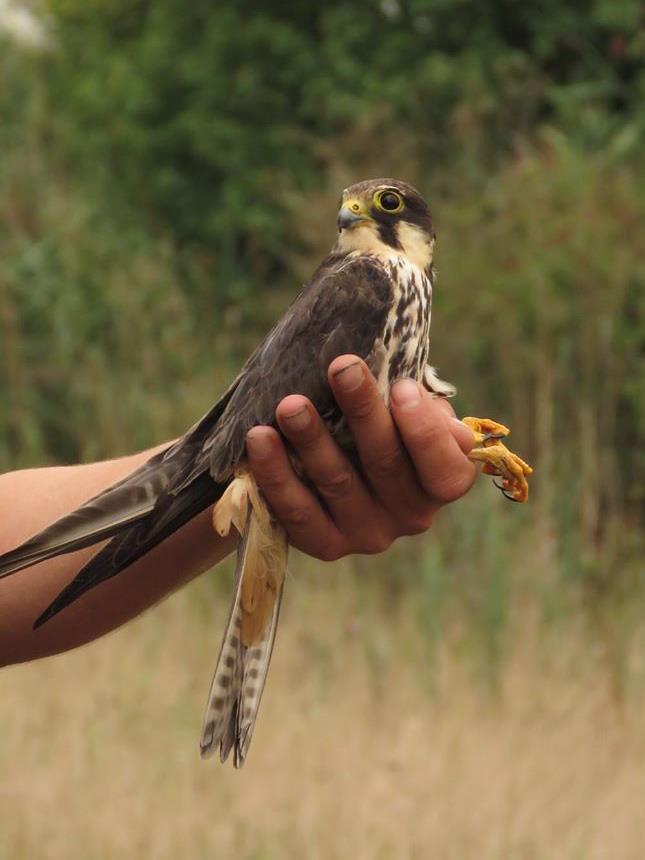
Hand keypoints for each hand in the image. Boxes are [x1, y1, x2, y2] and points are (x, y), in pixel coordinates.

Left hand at [245, 355, 475, 560]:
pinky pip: (297, 513)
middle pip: (385, 465)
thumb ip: (420, 403)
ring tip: (289, 405)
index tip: (401, 388)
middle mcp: (412, 516)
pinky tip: (259, 439)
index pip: (446, 471)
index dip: (425, 433)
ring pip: (337, 484)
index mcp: (443, 483)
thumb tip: (407, 390)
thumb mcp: (415, 409)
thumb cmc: (388, 423)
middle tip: (340, 369)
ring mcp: (369, 534)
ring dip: (311, 440)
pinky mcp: (328, 544)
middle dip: (362, 412)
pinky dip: (275, 475)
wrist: (346, 457)